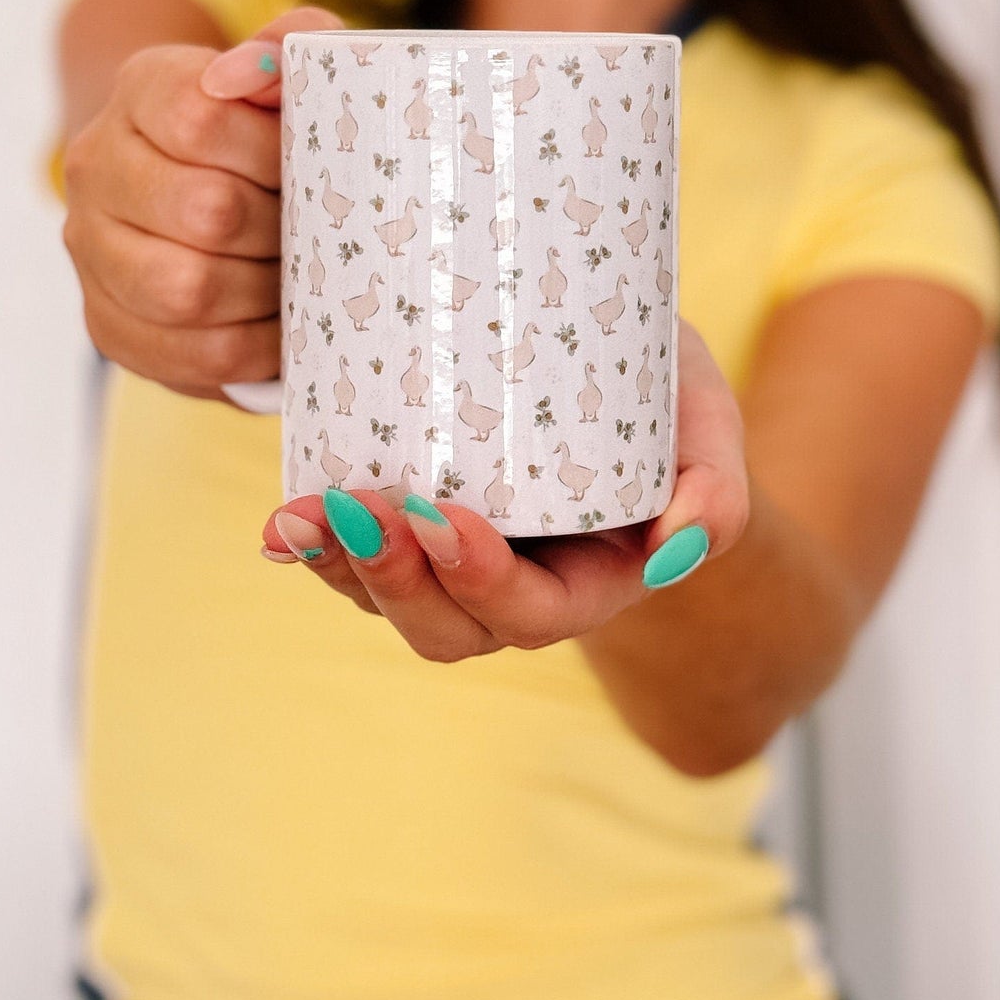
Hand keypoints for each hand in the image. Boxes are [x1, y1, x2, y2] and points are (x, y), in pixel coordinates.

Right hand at [60, 3, 342, 398]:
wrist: (200, 179)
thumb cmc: (262, 127)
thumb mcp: (286, 70)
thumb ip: (294, 45)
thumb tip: (267, 70)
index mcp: (141, 89)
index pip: (198, 115)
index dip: (269, 149)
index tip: (309, 164)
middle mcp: (97, 166)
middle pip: (203, 210)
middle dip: (280, 226)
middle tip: (318, 230)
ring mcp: (91, 250)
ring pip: (186, 289)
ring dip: (265, 290)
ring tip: (300, 277)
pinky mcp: (107, 324)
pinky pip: (188, 353)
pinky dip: (252, 347)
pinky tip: (280, 325)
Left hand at [259, 317, 751, 654]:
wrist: (626, 372)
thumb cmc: (669, 399)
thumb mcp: (710, 426)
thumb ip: (716, 488)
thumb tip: (680, 542)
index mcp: (591, 582)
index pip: (530, 612)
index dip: (480, 581)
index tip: (443, 516)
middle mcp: (515, 587)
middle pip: (444, 627)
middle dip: (393, 581)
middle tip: (360, 510)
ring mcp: (453, 563)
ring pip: (386, 599)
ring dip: (338, 565)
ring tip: (301, 513)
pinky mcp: (409, 524)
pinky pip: (355, 556)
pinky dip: (314, 544)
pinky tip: (283, 517)